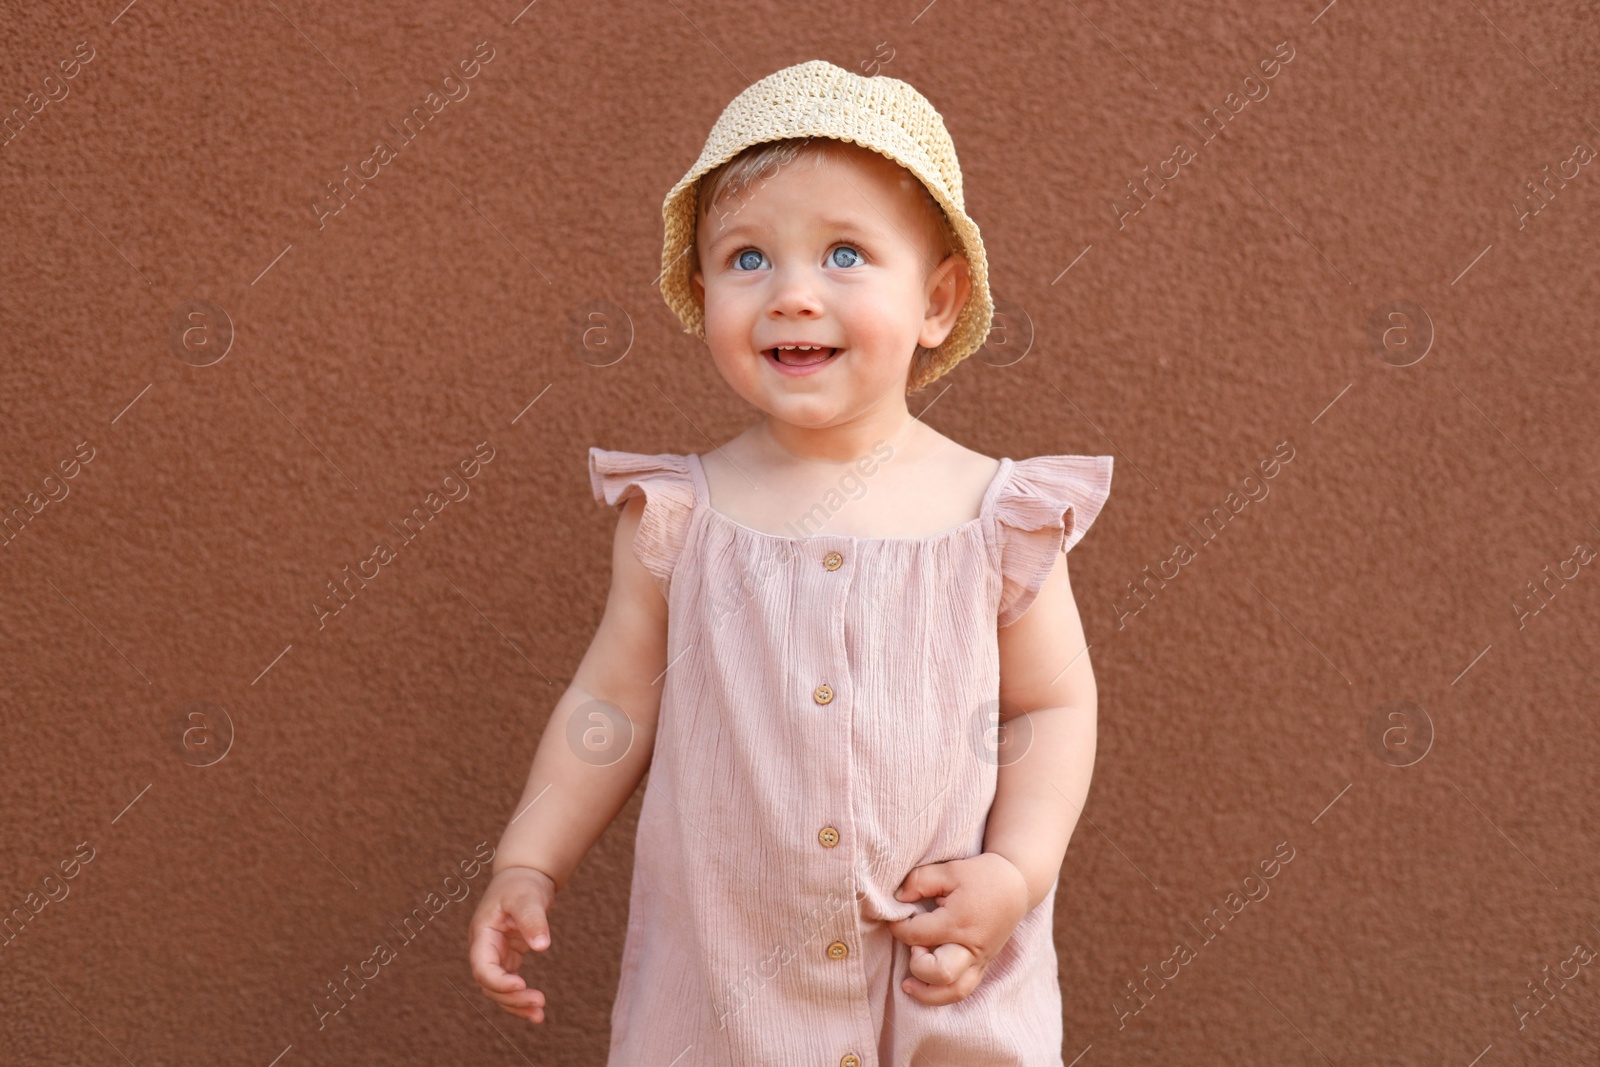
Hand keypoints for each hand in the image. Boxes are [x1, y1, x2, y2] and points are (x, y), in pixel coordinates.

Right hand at [468, 866, 557, 1022]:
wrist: (524, 876)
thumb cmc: (522, 884)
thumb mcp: (528, 897)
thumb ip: (533, 920)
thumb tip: (542, 946)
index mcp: (482, 934)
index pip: (482, 966)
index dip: (498, 980)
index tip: (521, 985)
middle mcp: (484, 948)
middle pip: (489, 984)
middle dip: (511, 997)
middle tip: (539, 1003)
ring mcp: (495, 955)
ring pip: (498, 989)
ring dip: (515, 1004)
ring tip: (539, 1016)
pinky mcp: (508, 958)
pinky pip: (510, 984)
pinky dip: (520, 997)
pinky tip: (536, 1009)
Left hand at [886, 852, 1030, 1005]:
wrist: (1017, 887)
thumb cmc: (981, 876)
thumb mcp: (949, 870)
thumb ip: (920, 881)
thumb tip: (898, 898)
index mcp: (958, 922)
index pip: (916, 935)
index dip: (898, 928)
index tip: (895, 918)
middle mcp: (970, 946)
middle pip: (939, 973)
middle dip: (917, 964)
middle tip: (914, 945)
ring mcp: (979, 960)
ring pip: (954, 991)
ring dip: (927, 992)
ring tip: (908, 984)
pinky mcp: (983, 965)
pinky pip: (963, 989)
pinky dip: (942, 994)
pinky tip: (925, 986)